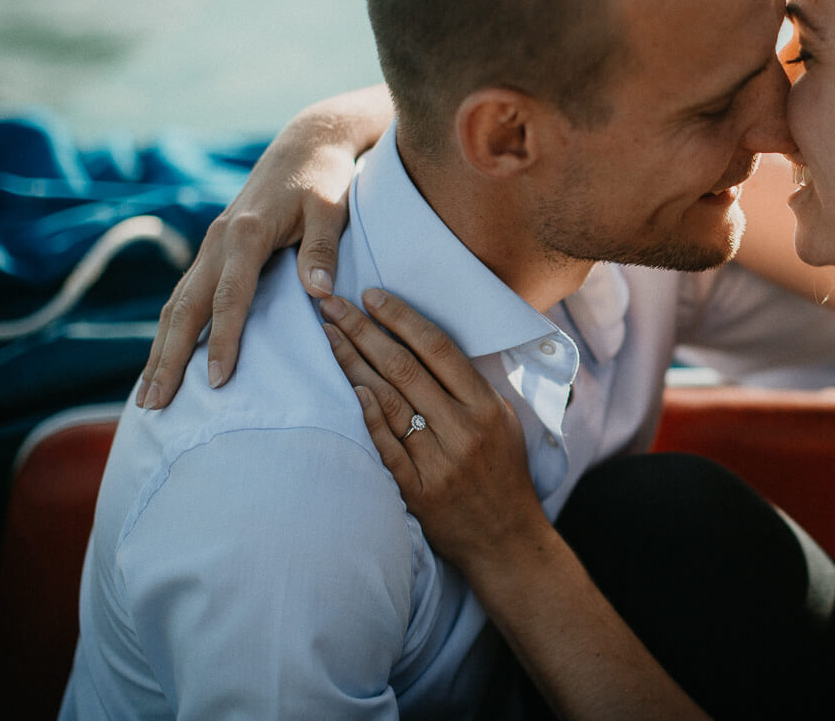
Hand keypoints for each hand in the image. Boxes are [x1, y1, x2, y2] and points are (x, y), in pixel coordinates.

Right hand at [137, 86, 391, 408]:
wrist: (306, 144)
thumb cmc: (324, 179)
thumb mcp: (331, 208)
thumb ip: (323, 249)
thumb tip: (320, 292)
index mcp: (246, 232)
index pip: (229, 296)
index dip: (223, 339)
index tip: (218, 380)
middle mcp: (219, 240)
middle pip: (185, 307)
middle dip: (168, 358)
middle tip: (155, 405)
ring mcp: (211, 245)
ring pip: (176, 304)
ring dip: (160, 351)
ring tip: (147, 397)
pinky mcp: (214, 250)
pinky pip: (184, 296)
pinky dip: (171, 330)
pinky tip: (162, 360)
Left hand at [319, 290, 550, 576]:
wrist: (507, 539)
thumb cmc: (504, 473)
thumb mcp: (502, 420)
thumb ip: (469, 387)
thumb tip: (426, 346)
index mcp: (485, 405)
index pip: (438, 347)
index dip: (401, 318)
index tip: (372, 295)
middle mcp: (462, 428)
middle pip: (404, 368)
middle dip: (363, 330)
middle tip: (331, 304)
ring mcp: (438, 460)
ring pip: (388, 400)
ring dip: (353, 363)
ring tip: (328, 334)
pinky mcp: (417, 489)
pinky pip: (385, 444)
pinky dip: (366, 413)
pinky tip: (347, 386)